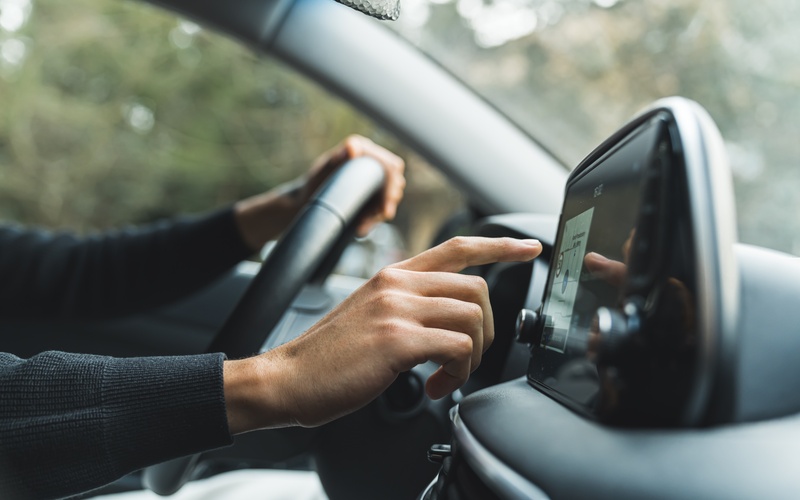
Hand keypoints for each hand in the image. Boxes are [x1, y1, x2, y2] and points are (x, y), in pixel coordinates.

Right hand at [223, 237, 541, 432]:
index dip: (499, 246)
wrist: (287, 377)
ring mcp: (397, 309)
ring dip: (473, 356)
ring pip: (472, 318)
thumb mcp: (368, 313)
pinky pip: (458, 348)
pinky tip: (438, 386)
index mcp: (392, 275)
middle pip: (476, 288)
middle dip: (485, 330)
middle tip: (465, 361)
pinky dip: (459, 373)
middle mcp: (397, 284)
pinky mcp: (396, 340)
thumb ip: (405, 306)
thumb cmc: (328, 356)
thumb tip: (446, 322)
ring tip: (448, 377)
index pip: (456, 247)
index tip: (528, 248)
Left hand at [234, 135, 405, 249]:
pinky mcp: (371, 196)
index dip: (392, 185)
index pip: (390, 165)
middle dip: (389, 201)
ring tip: (362, 226)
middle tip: (379, 216)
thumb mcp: (322, 171)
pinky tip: (360, 229)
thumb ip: (336, 159)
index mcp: (362, 149)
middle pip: (395, 181)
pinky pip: (381, 208)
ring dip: (380, 213)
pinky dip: (373, 220)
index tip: (385, 205)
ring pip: (391, 196)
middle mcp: (370, 161)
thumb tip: (352, 147)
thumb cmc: (312, 185)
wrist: (304, 204)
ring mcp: (373, 179)